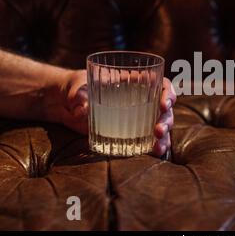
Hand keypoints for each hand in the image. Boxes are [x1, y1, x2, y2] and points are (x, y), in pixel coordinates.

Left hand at [48, 70, 175, 156]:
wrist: (65, 103)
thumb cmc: (75, 87)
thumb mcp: (76, 86)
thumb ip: (79, 95)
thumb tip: (82, 110)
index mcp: (135, 82)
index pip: (161, 84)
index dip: (168, 94)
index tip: (163, 105)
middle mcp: (141, 99)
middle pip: (164, 108)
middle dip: (166, 120)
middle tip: (158, 131)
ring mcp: (138, 117)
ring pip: (161, 125)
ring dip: (164, 136)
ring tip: (158, 147)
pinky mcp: (131, 133)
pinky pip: (149, 139)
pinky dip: (155, 146)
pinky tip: (156, 153)